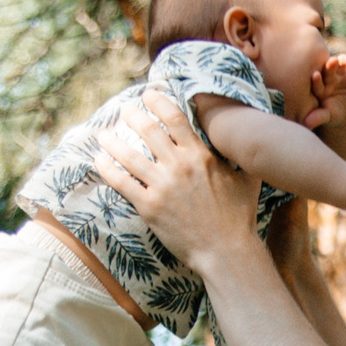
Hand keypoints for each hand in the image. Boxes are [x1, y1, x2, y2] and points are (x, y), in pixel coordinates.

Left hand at [86, 89, 262, 272]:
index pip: (174, 118)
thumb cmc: (239, 218)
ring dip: (112, 141)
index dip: (158, 102)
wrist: (226, 251)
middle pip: (148, 130)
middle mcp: (178, 166)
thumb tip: (245, 142)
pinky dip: (107, 169)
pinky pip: (121, 182)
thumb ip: (241, 157)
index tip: (148, 94)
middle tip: (124, 110)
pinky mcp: (149, 206)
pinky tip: (98, 160)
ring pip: (128, 155)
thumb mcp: (247, 179)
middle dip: (132, 116)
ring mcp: (162, 186)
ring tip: (102, 134)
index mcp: (200, 156)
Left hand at [300, 52, 345, 138]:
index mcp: (320, 87)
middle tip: (332, 61)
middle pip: (329, 69)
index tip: (315, 76)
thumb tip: (307, 124)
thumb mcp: (327, 117)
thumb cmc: (333, 115)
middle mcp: (329, 78)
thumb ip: (318, 117)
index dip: (317, 80)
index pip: (317, 82)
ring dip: (345, 60)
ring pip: (342, 64)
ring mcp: (341, 76)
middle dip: (331, 65)